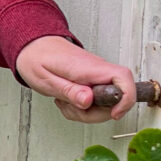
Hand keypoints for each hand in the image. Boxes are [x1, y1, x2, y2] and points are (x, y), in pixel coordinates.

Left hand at [15, 36, 136, 123]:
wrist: (34, 46)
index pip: (123, 78)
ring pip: (105, 104)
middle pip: (116, 99)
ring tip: (66, 102)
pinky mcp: (93, 82)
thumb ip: (70, 91)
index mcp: (88, 67)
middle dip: (96, 114)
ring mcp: (97, 76)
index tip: (114, 113)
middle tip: (74, 109)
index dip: (126, 99)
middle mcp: (98, 70)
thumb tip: (88, 101)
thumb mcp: (47, 80)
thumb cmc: (38, 59)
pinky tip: (68, 99)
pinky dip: (81, 108)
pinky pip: (95, 102)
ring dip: (85, 112)